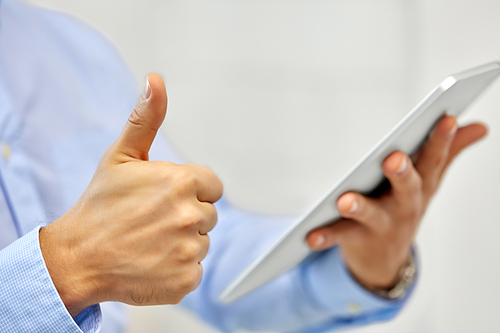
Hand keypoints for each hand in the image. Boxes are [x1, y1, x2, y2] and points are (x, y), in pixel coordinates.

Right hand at [40, 74, 222, 315]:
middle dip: (186, 215)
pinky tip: (152, 262)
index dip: (191, 190)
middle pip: (209, 214)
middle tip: (152, 220)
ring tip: (149, 241)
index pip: (212, 186)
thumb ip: (146, 119)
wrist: (78, 258)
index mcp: (182, 182)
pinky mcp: (185, 280)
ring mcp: (189, 250)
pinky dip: (178, 268)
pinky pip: (195, 269)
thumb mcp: (121, 156)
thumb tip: (156, 81)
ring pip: (202, 242)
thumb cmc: (100, 206)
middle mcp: (191, 215)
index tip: (165, 197)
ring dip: (182, 242)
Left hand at [307, 115, 486, 288]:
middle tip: (394, 158)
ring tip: (344, 201)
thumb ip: (449, 153)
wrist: (385, 260)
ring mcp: (381, 226)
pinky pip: (339, 236)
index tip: (446, 117)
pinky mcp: (356, 239)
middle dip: (401, 173)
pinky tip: (310, 236)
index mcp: (421, 187)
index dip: (441, 140)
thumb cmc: (404, 208)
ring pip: (371, 215)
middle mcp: (404, 207)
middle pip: (406, 189)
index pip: (433, 160)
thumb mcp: (428, 183)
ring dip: (360, 208)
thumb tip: (479, 126)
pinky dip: (325, 236)